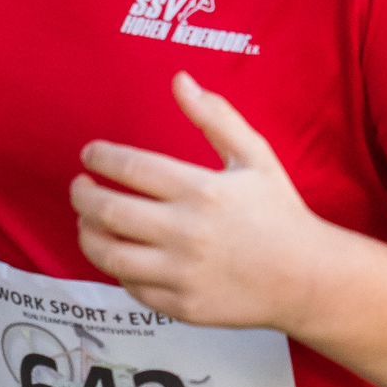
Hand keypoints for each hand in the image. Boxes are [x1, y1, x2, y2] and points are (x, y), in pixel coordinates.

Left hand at [69, 71, 319, 327]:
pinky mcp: (182, 305)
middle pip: (108, 210)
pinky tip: (121, 252)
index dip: (100, 157)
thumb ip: (215, 117)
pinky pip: (132, 286)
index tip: (90, 154)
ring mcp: (182, 273)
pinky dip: (118, 268)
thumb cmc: (279, 212)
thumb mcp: (255, 156)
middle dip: (82, 194)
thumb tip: (180, 80)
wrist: (307, 278)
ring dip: (87, 233)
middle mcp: (186, 232)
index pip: (130, 166)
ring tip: (87, 221)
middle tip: (80, 186)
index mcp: (201, 190)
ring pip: (109, 254)